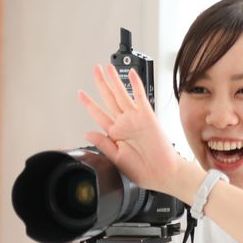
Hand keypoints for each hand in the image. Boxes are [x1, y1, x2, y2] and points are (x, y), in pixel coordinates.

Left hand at [78, 64, 179, 193]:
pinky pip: (140, 97)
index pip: (98, 114)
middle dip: (101, 83)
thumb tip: (87, 133)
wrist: (162, 173)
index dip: (88, 103)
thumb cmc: (143, 170)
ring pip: (122, 94)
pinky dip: (136, 85)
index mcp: (115, 134)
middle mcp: (125, 123)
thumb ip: (103, 144)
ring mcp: (136, 118)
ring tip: (108, 68)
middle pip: (109, 98)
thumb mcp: (116, 159)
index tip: (80, 93)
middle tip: (95, 70)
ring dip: (115, 80)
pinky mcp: (148, 117)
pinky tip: (131, 75)